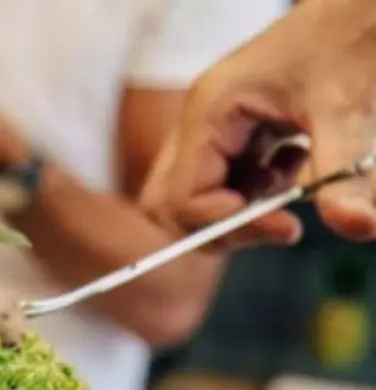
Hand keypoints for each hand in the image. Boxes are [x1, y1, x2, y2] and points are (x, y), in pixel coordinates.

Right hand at [142, 0, 375, 246]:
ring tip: (293, 184)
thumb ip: (343, 176)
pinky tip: (296, 161)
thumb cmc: (348, 38)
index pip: (184, 199)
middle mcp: (200, 123)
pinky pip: (223, 181)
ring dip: (241, 208)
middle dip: (221, 227)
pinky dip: (257, 190)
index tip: (288, 226)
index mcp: (209, 113)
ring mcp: (211, 128)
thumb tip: (357, 227)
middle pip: (171, 206)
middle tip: (279, 223)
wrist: (359, 4)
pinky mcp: (234, 132)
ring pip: (195, 198)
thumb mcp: (347, 110)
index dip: (228, 224)